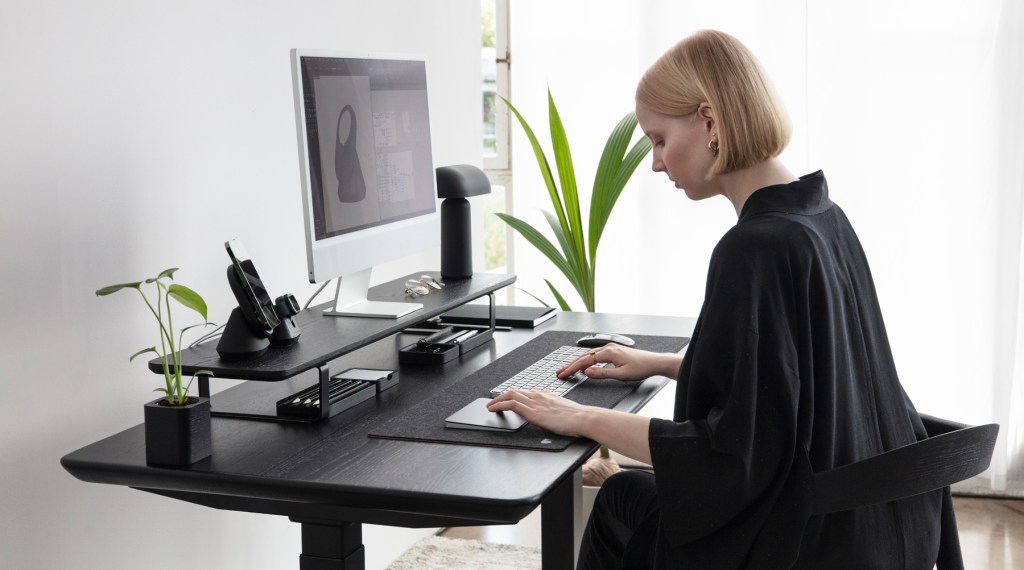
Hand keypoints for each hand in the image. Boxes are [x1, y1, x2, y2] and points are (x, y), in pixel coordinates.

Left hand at [487, 390, 590, 436]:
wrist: (583, 418)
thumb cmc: (578, 417)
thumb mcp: (563, 411)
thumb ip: (553, 411)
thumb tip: (550, 417)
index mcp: (546, 395)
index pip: (525, 392)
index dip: (513, 395)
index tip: (506, 398)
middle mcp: (539, 396)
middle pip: (515, 391)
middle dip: (501, 396)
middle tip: (493, 401)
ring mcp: (535, 403)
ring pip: (510, 395)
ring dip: (497, 400)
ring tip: (489, 406)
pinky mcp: (533, 412)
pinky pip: (511, 404)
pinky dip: (500, 405)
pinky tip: (494, 409)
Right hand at [557, 345, 677, 381]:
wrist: (654, 362)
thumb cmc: (641, 368)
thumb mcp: (621, 375)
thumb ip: (602, 373)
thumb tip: (587, 372)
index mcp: (608, 353)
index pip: (585, 361)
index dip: (572, 368)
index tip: (563, 374)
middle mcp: (608, 348)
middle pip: (584, 356)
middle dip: (571, 365)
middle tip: (560, 372)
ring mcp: (610, 348)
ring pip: (588, 355)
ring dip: (577, 363)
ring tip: (568, 370)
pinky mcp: (613, 351)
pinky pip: (595, 355)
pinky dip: (586, 360)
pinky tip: (584, 365)